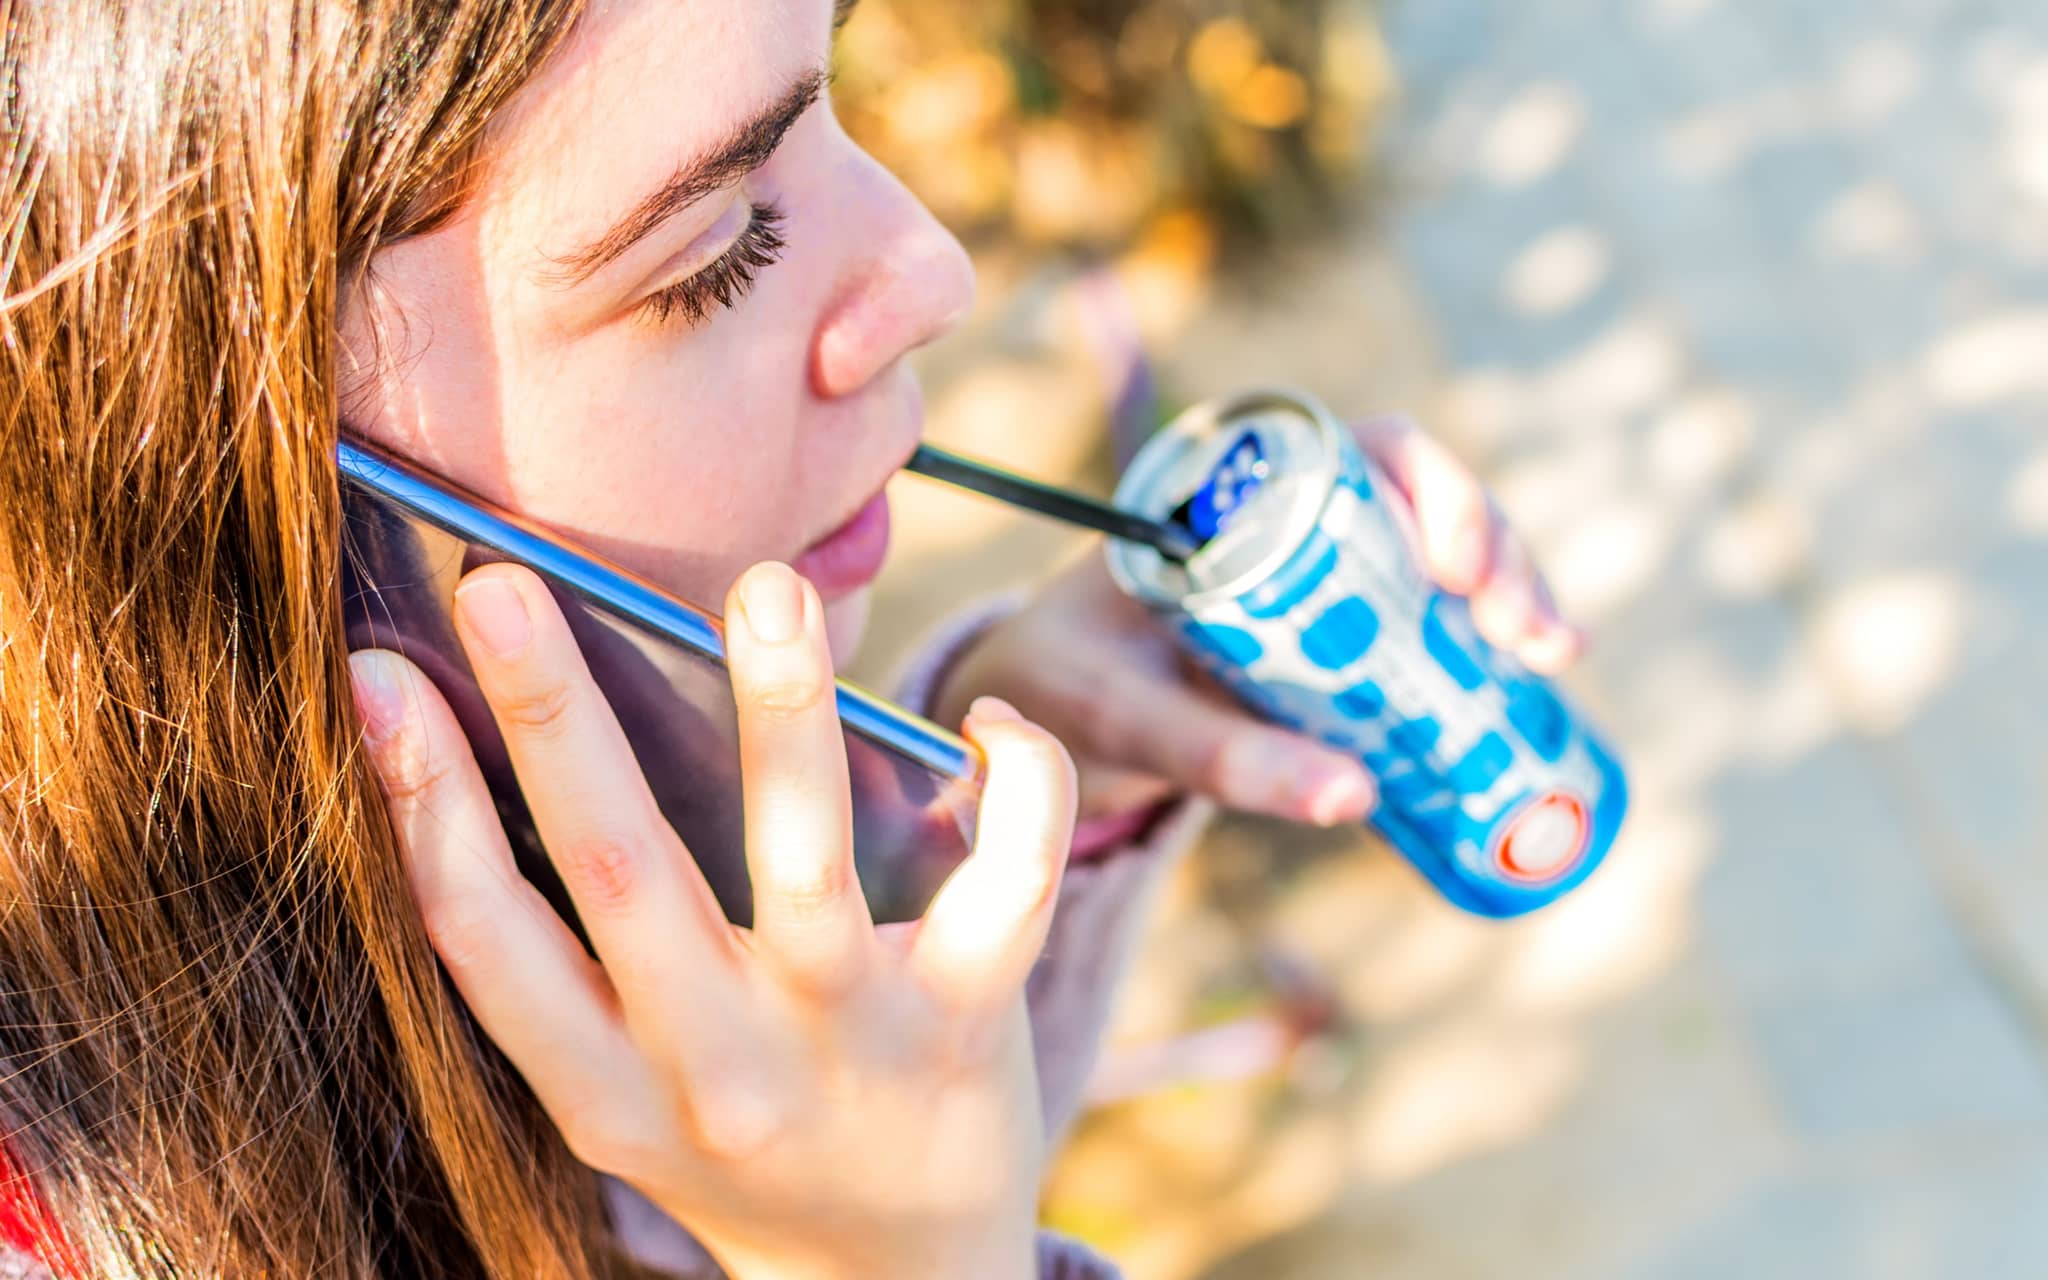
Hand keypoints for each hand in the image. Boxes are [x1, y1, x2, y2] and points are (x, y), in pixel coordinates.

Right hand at [348, 561, 1074, 1279]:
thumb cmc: (749, 1143)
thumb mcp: (631, 1091)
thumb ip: (582, 962)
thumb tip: (543, 741)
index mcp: (604, 1088)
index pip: (483, 941)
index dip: (417, 807)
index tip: (376, 677)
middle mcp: (714, 1070)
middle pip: (618, 876)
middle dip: (552, 721)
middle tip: (505, 586)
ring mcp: (845, 1047)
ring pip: (803, 866)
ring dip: (781, 715)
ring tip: (768, 590)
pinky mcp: (969, 1028)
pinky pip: (1009, 885)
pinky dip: (1017, 782)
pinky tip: (985, 719)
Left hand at [932, 414, 1581, 827]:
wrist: (1036, 715)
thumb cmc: (1066, 688)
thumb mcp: (1127, 718)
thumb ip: (1219, 754)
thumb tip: (1353, 799)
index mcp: (1236, 491)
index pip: (1361, 452)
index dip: (1434, 490)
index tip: (1458, 569)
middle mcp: (1293, 521)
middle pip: (1427, 507)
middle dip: (1499, 556)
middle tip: (1536, 639)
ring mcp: (1324, 579)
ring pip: (1443, 567)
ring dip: (1511, 602)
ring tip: (1552, 662)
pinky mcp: (1338, 641)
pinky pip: (1426, 631)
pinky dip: (1480, 656)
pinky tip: (1528, 695)